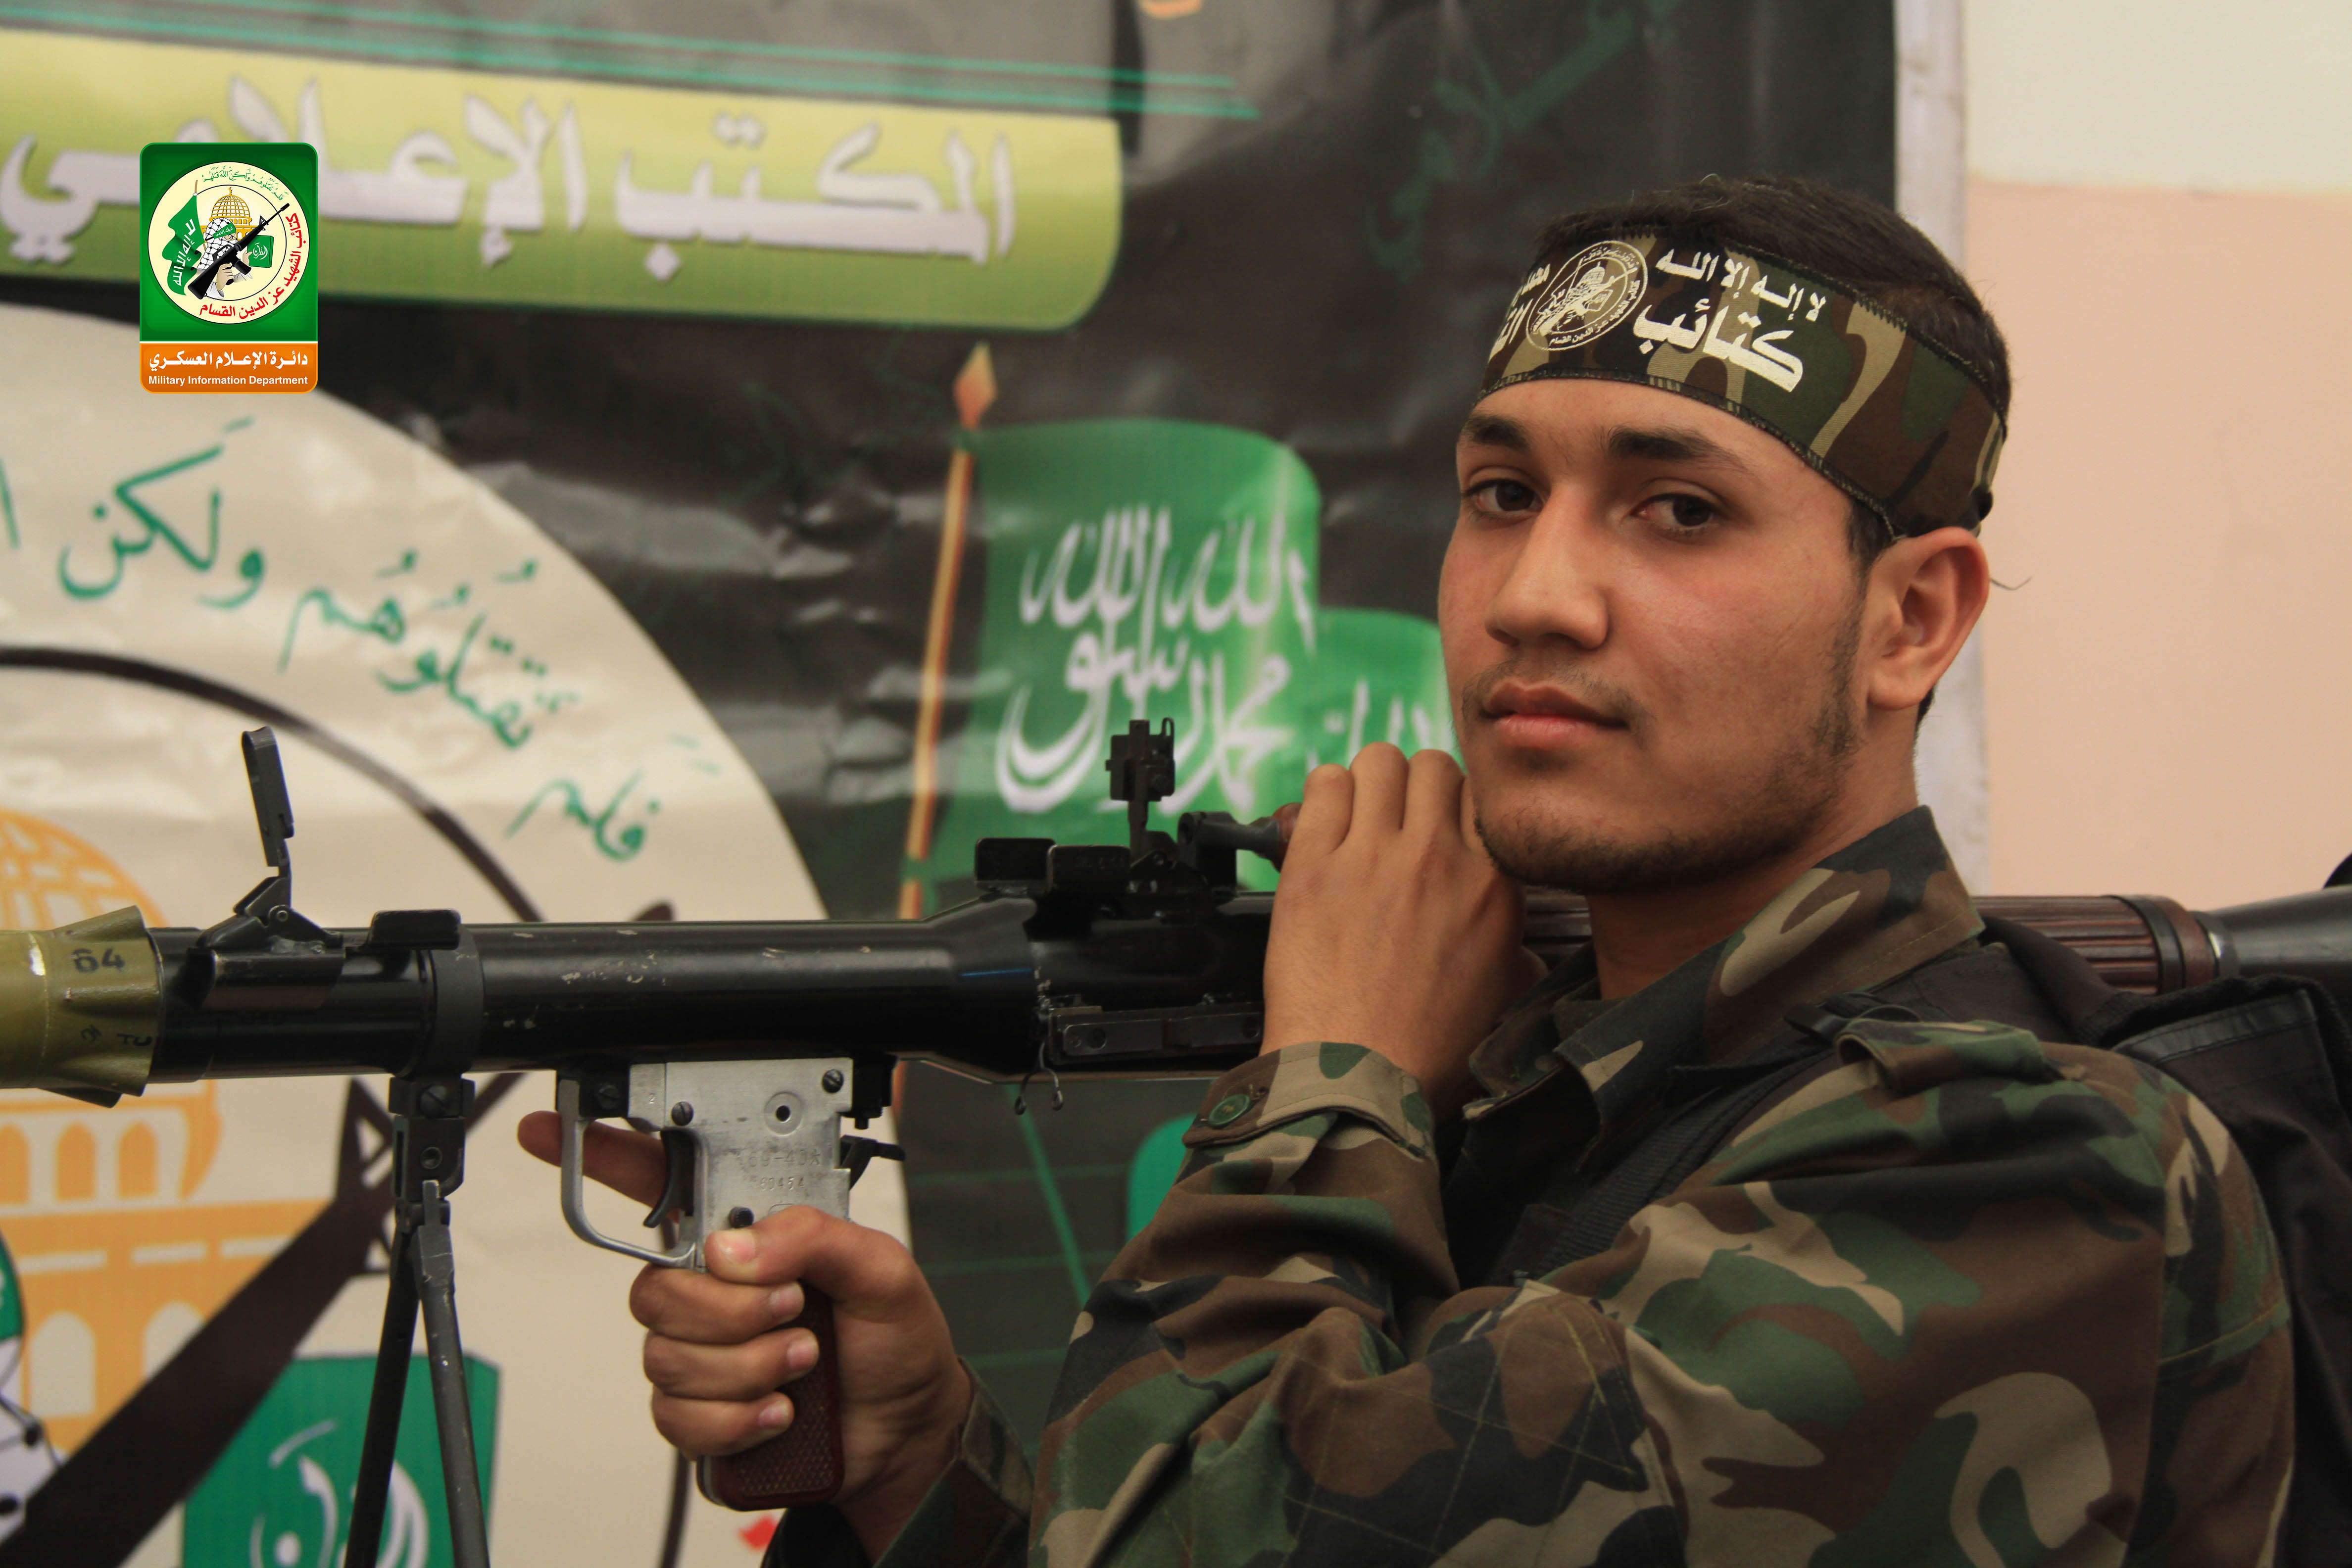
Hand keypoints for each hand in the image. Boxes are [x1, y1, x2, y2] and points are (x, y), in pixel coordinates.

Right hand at [516, 1114, 968, 1558]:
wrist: (908, 1431)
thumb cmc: (895, 1338)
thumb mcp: (880, 1266)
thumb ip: (814, 1235)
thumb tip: (731, 1248)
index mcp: (748, 1239)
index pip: (661, 1189)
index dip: (605, 1157)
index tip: (546, 1131)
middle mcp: (712, 1294)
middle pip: (654, 1289)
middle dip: (731, 1309)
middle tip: (794, 1310)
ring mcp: (701, 1358)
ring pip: (666, 1356)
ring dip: (747, 1366)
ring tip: (803, 1361)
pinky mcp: (701, 1419)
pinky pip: (677, 1418)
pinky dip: (738, 1419)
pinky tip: (780, 1410)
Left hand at [1261, 745, 1541, 1114]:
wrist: (1356, 1079)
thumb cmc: (1426, 1052)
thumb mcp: (1503, 997)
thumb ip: (1514, 949)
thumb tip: (1513, 942)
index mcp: (1492, 885)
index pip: (1485, 795)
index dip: (1461, 806)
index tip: (1444, 827)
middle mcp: (1438, 857)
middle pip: (1433, 765)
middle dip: (1417, 787)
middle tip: (1399, 823)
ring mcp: (1372, 855)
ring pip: (1379, 760)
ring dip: (1371, 783)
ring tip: (1360, 820)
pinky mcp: (1312, 864)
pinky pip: (1323, 786)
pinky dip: (1325, 795)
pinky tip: (1325, 827)